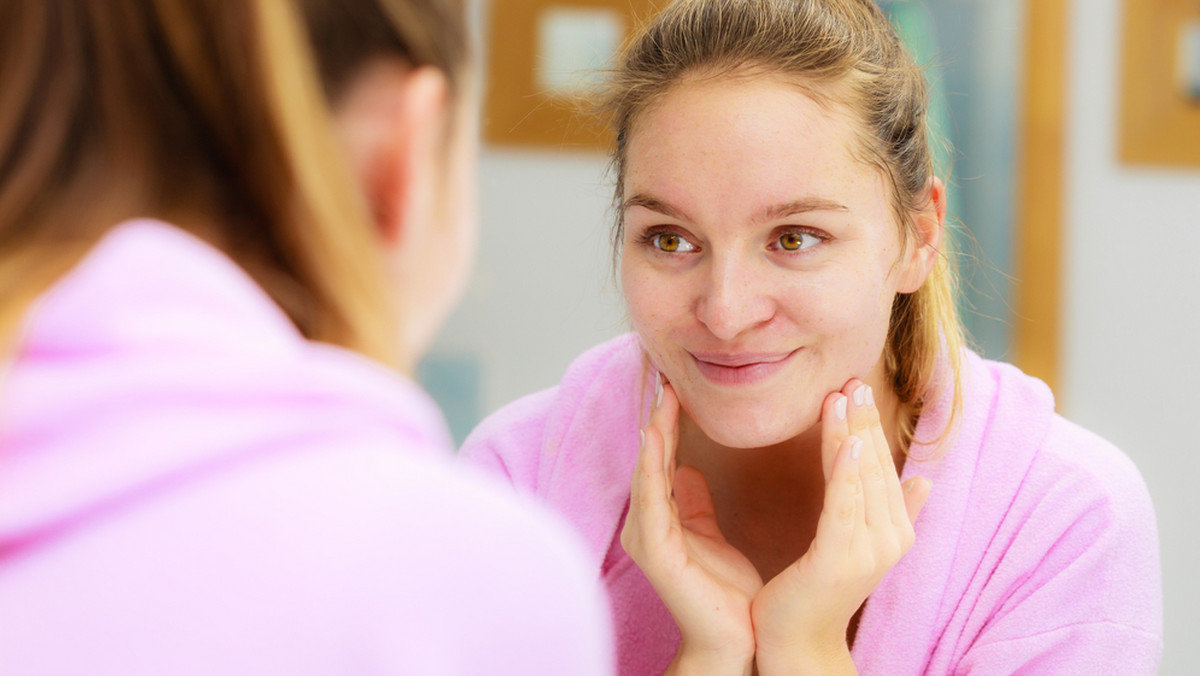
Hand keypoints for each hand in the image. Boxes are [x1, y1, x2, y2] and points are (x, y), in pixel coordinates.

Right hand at [621, 377, 761, 674]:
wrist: (735, 639)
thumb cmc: (726, 591)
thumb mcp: (710, 534)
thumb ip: (694, 503)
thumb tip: (687, 468)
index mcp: (660, 516)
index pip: (663, 457)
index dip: (668, 421)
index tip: (677, 383)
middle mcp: (647, 523)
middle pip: (651, 458)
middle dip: (657, 417)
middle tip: (664, 375)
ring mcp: (647, 536)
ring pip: (647, 472)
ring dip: (653, 433)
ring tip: (660, 397)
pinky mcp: (655, 551)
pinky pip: (652, 499)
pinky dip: (652, 465)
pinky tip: (655, 437)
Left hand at [751, 380, 930, 673]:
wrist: (798, 643)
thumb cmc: (819, 591)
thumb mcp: (857, 544)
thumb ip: (893, 510)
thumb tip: (924, 480)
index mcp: (895, 531)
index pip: (882, 467)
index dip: (871, 427)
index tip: (857, 387)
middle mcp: (889, 539)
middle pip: (875, 466)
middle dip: (863, 421)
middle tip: (851, 379)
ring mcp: (868, 550)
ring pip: (861, 478)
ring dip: (852, 434)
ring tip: (843, 395)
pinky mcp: (839, 559)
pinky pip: (844, 506)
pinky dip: (846, 471)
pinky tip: (846, 440)